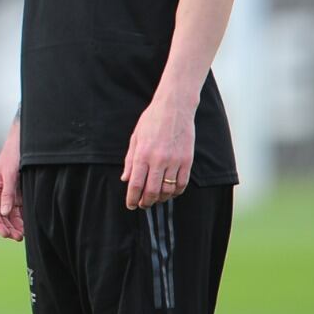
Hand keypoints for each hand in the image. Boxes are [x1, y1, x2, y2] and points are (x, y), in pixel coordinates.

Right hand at [0, 118, 23, 239]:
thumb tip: (5, 213)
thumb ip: (8, 193)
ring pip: (9, 215)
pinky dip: (21, 218)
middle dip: (7, 227)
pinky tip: (27, 225)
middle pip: (0, 216)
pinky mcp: (18, 193)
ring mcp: (8, 194)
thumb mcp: (11, 173)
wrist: (25, 141)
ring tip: (23, 234)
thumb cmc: (14, 153)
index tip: (5, 234)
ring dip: (15, 225)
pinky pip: (18, 210)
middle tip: (18, 237)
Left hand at [121, 95, 193, 209]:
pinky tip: (170, 192)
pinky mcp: (187, 160)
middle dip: (145, 202)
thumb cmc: (152, 120)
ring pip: (167, 191)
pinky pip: (182, 184)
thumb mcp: (136, 137)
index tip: (131, 205)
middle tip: (142, 204)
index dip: (132, 198)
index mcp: (143, 154)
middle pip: (151, 192)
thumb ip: (130, 160)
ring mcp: (174, 161)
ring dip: (160, 199)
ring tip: (155, 198)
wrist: (175, 107)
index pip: (136, 184)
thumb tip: (125, 179)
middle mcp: (158, 160)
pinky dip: (176, 192)